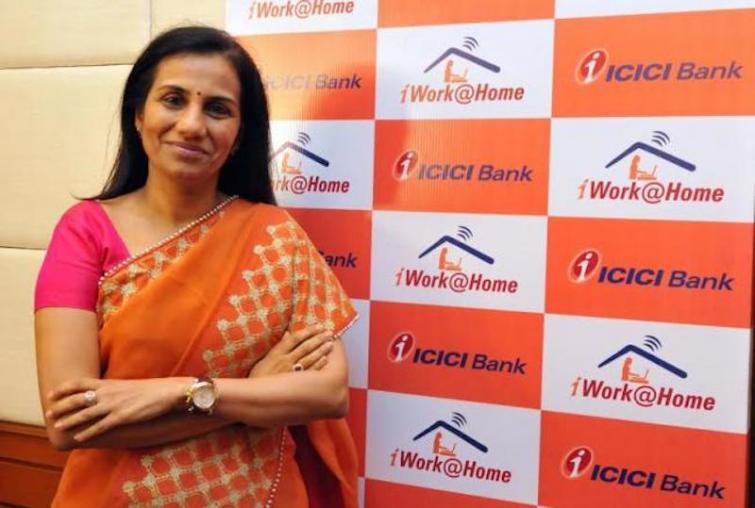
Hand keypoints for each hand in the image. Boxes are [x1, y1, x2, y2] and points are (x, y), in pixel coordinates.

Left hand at [45, 377, 188, 441]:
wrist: (167, 392)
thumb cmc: (149, 389)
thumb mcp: (126, 385)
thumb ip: (111, 390)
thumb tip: (100, 395)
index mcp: (108, 383)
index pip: (79, 383)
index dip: (63, 389)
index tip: (51, 395)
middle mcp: (108, 393)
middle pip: (77, 399)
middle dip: (61, 407)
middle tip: (49, 414)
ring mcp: (114, 406)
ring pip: (85, 414)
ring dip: (69, 421)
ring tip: (58, 427)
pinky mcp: (122, 417)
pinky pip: (101, 426)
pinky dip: (88, 433)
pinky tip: (79, 438)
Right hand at [249, 325, 333, 377]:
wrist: (254, 397)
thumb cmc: (258, 377)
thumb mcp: (265, 359)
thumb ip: (278, 346)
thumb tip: (287, 333)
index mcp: (277, 353)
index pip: (295, 338)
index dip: (308, 331)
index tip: (318, 326)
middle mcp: (285, 361)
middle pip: (305, 347)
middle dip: (318, 339)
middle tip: (329, 332)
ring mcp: (290, 372)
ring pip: (309, 358)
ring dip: (321, 350)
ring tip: (330, 343)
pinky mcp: (294, 383)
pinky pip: (308, 372)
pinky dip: (318, 365)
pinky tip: (325, 359)